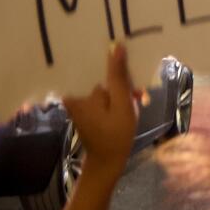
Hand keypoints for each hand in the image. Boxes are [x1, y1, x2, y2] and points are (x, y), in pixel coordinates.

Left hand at [63, 42, 137, 177]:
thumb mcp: (122, 105)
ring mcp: (77, 102)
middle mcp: (73, 95)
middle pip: (99, 75)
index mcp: (78, 93)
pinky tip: (126, 102)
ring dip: (118, 89)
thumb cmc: (116, 135)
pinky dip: (113, 97)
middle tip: (137, 89)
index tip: (129, 57)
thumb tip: (116, 46)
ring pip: (102, 86)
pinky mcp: (83, 109)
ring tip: (136, 96)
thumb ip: (119, 77)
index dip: (114, 61)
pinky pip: (100, 95)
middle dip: (120, 80)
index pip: (95, 66)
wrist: (107, 162)